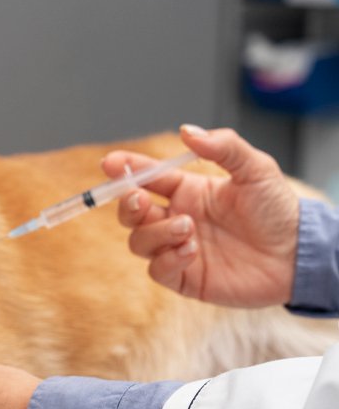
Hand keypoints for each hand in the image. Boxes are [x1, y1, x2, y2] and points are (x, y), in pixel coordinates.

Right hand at [104, 125, 299, 307]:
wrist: (298, 256)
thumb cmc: (278, 212)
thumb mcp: (256, 169)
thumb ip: (223, 147)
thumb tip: (187, 131)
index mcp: (187, 191)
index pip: (147, 178)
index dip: (126, 170)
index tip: (110, 163)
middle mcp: (176, 219)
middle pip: (131, 212)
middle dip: (128, 204)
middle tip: (140, 198)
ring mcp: (176, 248)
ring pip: (139, 241)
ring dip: (156, 232)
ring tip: (188, 228)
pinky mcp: (184, 277)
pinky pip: (157, 269)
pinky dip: (168, 258)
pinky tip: (192, 250)